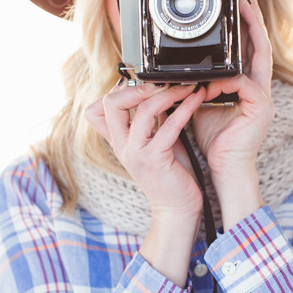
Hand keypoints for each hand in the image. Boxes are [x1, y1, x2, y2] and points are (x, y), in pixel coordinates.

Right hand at [85, 81, 206, 284]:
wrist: (177, 210)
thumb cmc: (170, 177)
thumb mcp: (153, 146)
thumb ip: (149, 124)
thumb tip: (156, 95)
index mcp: (119, 143)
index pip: (96, 111)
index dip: (114, 92)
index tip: (139, 84)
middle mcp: (123, 147)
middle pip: (111, 104)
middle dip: (137, 87)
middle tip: (161, 82)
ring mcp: (136, 153)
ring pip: (142, 110)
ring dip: (167, 93)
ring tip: (186, 87)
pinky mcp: (155, 160)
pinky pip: (168, 125)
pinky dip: (184, 108)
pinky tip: (196, 100)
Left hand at [193, 0, 274, 227]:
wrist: (223, 169)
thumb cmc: (212, 141)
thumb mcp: (197, 104)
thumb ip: (193, 83)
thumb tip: (176, 67)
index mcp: (245, 85)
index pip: (247, 47)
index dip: (243, 23)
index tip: (236, 2)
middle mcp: (258, 87)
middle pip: (260, 42)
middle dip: (253, 15)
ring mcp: (264, 97)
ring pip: (261, 54)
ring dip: (251, 30)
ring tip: (243, 9)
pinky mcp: (262, 109)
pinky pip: (245, 84)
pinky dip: (228, 79)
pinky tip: (212, 81)